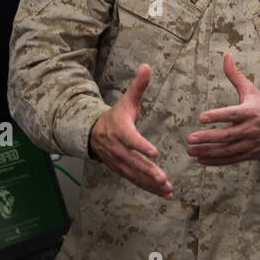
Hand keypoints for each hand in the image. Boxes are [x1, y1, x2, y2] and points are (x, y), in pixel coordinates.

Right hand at [89, 63, 172, 198]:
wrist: (92, 132)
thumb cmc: (116, 116)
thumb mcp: (126, 100)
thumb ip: (138, 86)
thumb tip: (147, 66)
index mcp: (119, 130)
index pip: (130, 139)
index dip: (141, 146)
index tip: (154, 152)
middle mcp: (117, 148)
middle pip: (133, 161)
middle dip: (148, 171)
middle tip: (163, 178)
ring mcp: (117, 161)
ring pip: (134, 174)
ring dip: (150, 183)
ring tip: (166, 188)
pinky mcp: (121, 170)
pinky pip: (135, 180)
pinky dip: (148, 188)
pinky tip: (165, 194)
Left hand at [187, 53, 259, 163]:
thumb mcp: (250, 90)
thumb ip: (235, 76)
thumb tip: (227, 55)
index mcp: (250, 111)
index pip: (232, 114)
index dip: (218, 116)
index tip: (201, 117)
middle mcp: (250, 129)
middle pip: (228, 135)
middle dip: (208, 138)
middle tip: (190, 138)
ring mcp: (250, 143)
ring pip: (227, 150)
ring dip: (208, 151)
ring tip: (191, 150)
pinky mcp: (249, 154)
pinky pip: (231, 160)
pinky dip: (216, 161)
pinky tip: (201, 159)